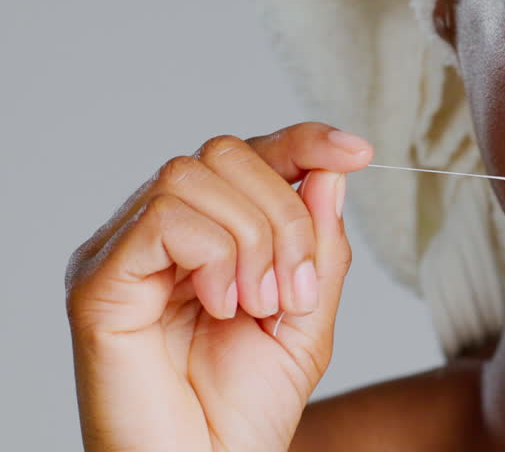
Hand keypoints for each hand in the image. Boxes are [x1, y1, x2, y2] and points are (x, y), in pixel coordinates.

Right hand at [65, 122, 372, 451]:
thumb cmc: (244, 410)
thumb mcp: (309, 318)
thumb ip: (321, 244)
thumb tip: (329, 171)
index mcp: (205, 234)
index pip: (250, 155)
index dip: (304, 142)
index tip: (358, 152)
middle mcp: (156, 234)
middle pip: (226, 154)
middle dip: (285, 214)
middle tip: (293, 290)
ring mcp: (122, 254)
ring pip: (193, 175)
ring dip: (252, 240)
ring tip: (257, 306)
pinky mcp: (97, 282)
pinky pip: (162, 218)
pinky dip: (214, 256)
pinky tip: (221, 307)